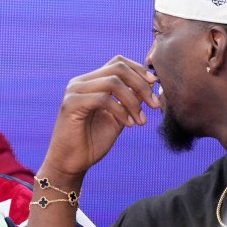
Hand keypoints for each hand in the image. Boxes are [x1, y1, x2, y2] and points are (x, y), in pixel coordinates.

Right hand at [42, 56, 158, 181]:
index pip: (118, 63)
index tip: (156, 86)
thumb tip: (152, 84)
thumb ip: (131, 99)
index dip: (140, 71)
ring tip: (141, 120)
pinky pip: (103, 99)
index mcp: (90, 82)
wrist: (71, 163)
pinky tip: (128, 125)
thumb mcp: (119, 116)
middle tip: (154, 104)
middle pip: (118, 68)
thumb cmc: (93, 142)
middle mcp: (80, 82)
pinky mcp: (71, 104)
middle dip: (141, 84)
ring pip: (113, 82)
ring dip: (133, 101)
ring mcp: (74, 91)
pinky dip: (121, 111)